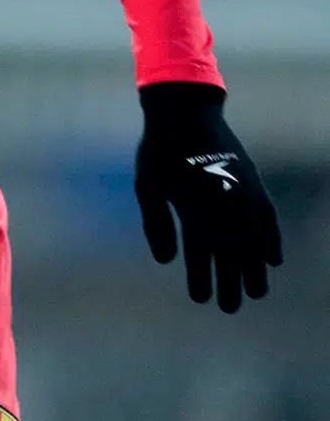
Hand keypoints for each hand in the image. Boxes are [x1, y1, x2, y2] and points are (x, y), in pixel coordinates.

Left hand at [134, 82, 282, 311]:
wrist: (185, 113)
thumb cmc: (159, 150)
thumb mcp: (147, 186)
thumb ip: (157, 224)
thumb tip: (166, 262)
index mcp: (194, 212)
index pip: (201, 257)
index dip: (202, 280)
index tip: (201, 299)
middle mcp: (223, 210)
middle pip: (231, 258)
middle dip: (231, 285)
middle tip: (230, 307)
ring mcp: (243, 198)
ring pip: (254, 245)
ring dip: (255, 270)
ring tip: (256, 292)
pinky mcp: (254, 185)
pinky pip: (269, 220)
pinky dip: (272, 240)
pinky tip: (273, 259)